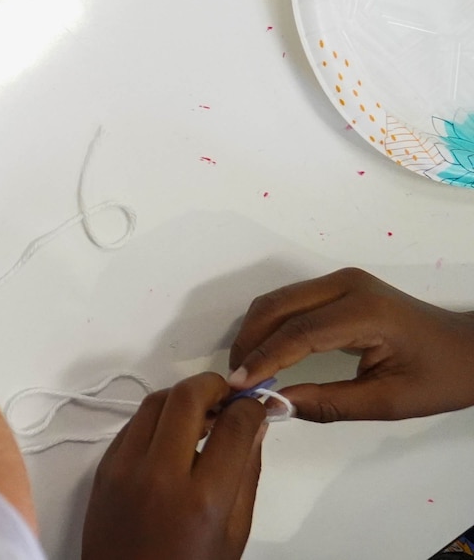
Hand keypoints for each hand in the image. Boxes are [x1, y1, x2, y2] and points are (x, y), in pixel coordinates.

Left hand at [82, 374, 264, 559]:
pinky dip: (157, 417)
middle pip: (186, 397)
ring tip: (206, 411)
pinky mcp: (103, 467)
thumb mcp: (233, 532)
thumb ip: (245, 475)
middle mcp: (159, 475)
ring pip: (154, 402)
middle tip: (230, 395)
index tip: (258, 405)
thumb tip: (256, 427)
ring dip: (183, 396)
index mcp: (202, 498)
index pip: (233, 427)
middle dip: (214, 385)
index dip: (251, 407)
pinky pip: (132, 424)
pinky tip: (175, 431)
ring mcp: (124, 468)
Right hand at [227, 267, 473, 421]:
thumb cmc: (440, 377)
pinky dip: (271, 326)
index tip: (238, 386)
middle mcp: (347, 286)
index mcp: (365, 312)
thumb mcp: (388, 402)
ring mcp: (342, 281)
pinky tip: (267, 354)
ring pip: (278, 301)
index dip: (263, 360)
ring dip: (256, 333)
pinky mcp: (339, 286)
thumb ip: (328, 403)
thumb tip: (275, 405)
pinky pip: (291, 302)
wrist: (472, 350)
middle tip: (236, 380)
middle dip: (249, 343)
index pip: (298, 332)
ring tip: (247, 370)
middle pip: (277, 307)